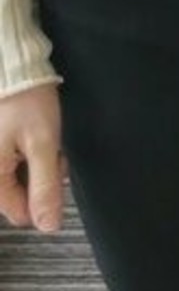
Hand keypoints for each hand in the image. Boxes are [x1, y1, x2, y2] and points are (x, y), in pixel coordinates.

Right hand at [0, 83, 67, 233]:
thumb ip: (45, 186)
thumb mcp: (42, 143)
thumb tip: (48, 226)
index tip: (55, 168)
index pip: (19, 212)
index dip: (44, 195)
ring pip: (16, 176)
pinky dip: (25, 150)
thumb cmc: (25, 98)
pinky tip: (33, 133)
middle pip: (17, 193)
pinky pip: (10, 159)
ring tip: (42, 136)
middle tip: (51, 149)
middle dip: (39, 175)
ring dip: (34, 162)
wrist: (12, 63)